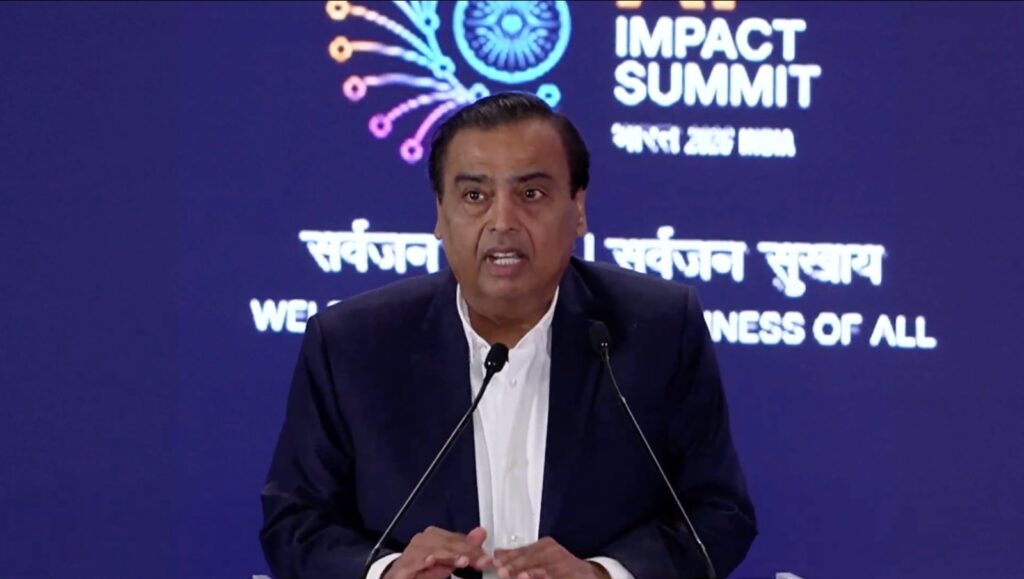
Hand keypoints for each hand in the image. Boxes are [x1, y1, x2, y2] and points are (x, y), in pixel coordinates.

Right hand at [383, 526, 491, 578]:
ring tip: (463, 561)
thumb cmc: (424, 566)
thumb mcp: (448, 558)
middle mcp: (421, 541)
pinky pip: (413, 564)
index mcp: (433, 536)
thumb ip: (465, 547)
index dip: (473, 548)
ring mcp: (410, 554)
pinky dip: (422, 562)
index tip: (486, 557)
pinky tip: (431, 561)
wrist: (399, 576)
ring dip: (448, 557)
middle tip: (479, 560)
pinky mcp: (401, 568)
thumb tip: (481, 532)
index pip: (457, 540)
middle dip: (464, 553)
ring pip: (432, 553)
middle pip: (446, 545)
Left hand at [492, 537, 609, 578]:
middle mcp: (556, 553)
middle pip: (532, 560)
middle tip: (502, 572)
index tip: (494, 565)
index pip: (524, 552)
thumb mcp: (539, 557)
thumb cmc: (558, 566)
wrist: (589, 575)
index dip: (508, 559)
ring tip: (522, 577)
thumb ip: (518, 556)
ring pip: (545, 572)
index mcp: (546, 546)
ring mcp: (566, 566)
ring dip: (533, 575)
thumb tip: (496, 554)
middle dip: (516, 567)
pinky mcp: (575, 576)